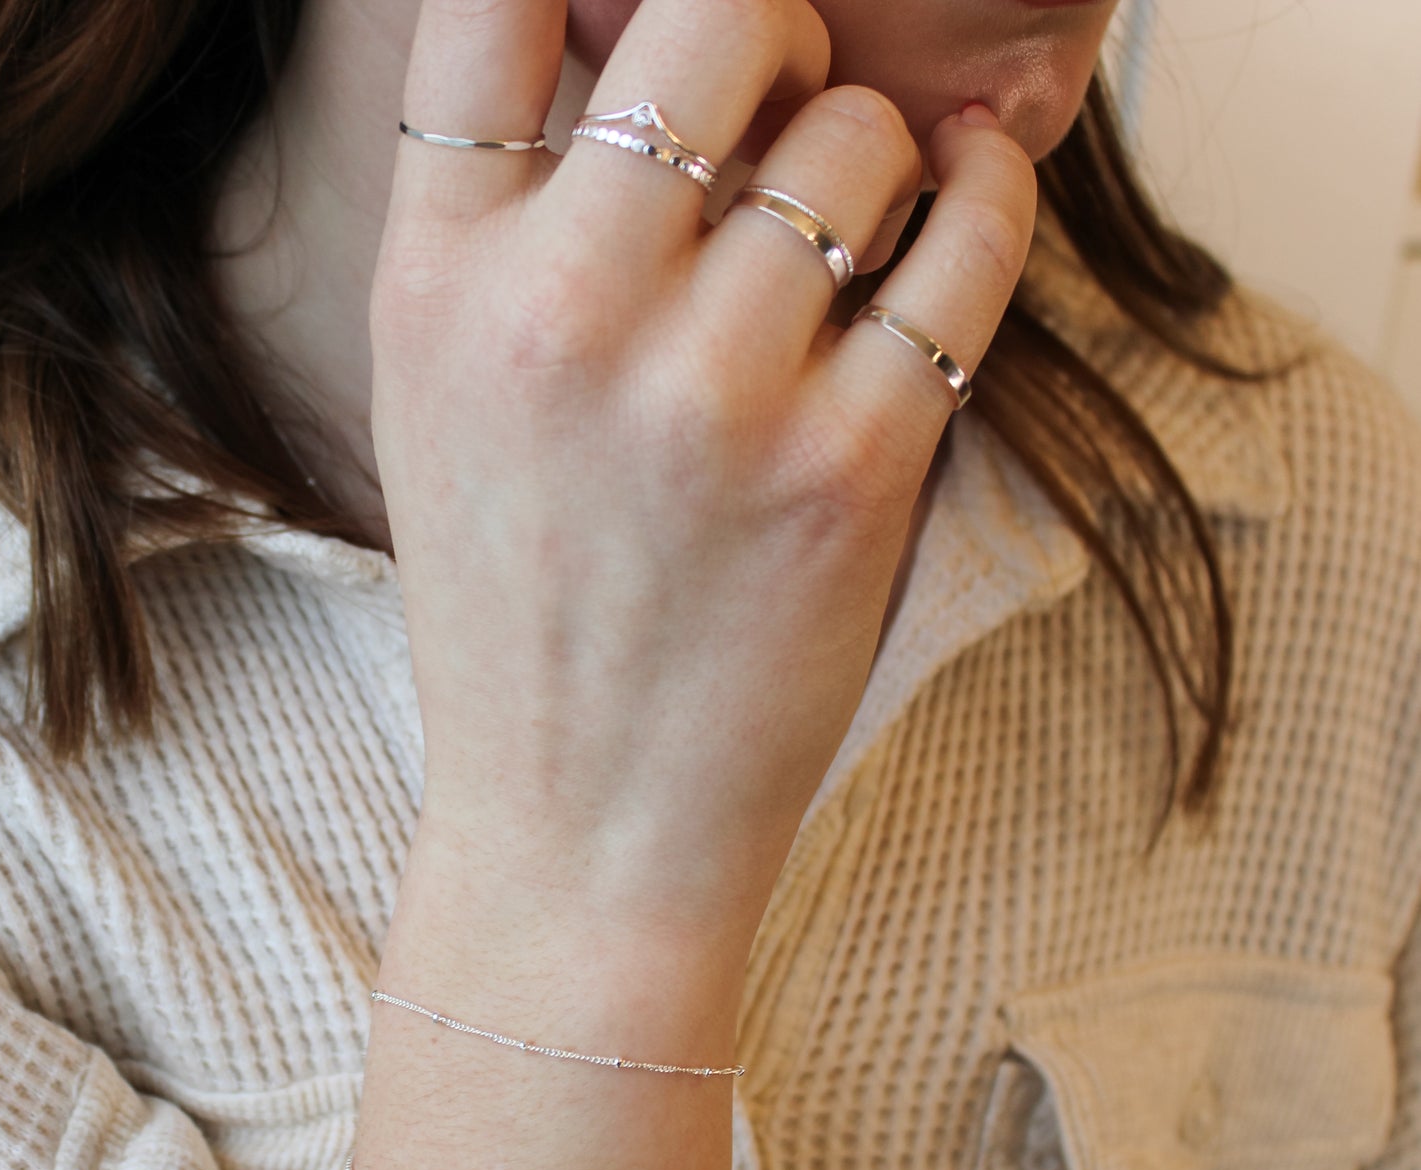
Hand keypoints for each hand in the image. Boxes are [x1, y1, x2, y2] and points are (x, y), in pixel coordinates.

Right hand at [370, 0, 1037, 954]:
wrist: (580, 831)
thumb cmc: (517, 619)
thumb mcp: (438, 406)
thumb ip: (503, 223)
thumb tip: (633, 46)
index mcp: (439, 285)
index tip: (652, 18)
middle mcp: (565, 313)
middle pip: (717, 10)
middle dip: (776, 27)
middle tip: (787, 91)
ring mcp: (713, 394)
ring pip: (858, 137)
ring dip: (876, 155)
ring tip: (851, 230)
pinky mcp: (850, 471)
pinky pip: (964, 247)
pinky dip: (987, 197)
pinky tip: (970, 192)